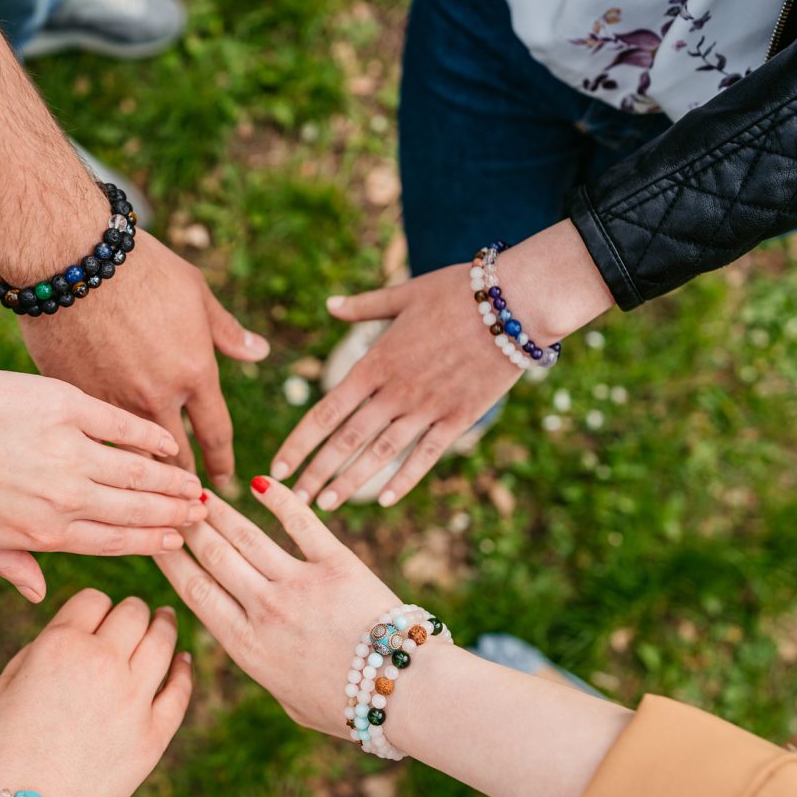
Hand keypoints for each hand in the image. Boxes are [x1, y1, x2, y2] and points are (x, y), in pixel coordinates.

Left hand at [0, 370, 206, 600]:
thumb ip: (13, 566)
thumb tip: (39, 595)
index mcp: (45, 534)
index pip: (113, 543)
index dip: (152, 542)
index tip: (179, 540)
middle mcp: (66, 499)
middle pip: (135, 510)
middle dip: (174, 513)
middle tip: (203, 512)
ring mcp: (69, 453)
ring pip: (137, 472)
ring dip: (171, 480)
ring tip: (196, 483)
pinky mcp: (64, 408)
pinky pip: (120, 425)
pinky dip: (149, 436)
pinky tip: (168, 443)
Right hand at [0, 589, 193, 796]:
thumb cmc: (3, 749)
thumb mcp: (3, 685)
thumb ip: (41, 647)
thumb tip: (74, 631)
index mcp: (61, 646)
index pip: (93, 599)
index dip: (93, 605)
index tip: (94, 614)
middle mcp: (103, 664)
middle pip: (133, 613)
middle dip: (131, 610)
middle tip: (134, 613)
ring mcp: (134, 700)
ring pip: (162, 642)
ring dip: (164, 625)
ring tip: (164, 620)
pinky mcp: (154, 735)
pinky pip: (180, 690)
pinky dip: (183, 669)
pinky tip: (182, 660)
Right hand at [18, 231, 268, 485]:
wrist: (73, 257)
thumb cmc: (142, 267)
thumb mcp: (196, 292)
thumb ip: (226, 330)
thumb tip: (259, 352)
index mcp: (195, 372)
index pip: (217, 433)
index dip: (223, 462)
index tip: (226, 482)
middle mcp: (157, 397)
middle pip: (177, 457)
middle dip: (185, 481)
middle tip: (188, 499)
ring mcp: (113, 402)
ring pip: (133, 457)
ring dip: (143, 477)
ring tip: (148, 494)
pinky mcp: (75, 398)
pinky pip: (94, 437)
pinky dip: (102, 452)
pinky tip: (102, 465)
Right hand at [155, 478, 401, 735]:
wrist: (405, 692)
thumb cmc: (349, 707)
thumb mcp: (291, 703)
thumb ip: (268, 671)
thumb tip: (259, 652)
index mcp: (248, 647)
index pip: (196, 592)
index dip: (171, 560)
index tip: (154, 538)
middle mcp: (265, 611)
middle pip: (213, 556)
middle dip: (187, 525)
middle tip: (171, 501)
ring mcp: (299, 585)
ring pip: (245, 536)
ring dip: (219, 510)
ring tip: (200, 489)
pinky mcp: (337, 565)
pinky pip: (301, 523)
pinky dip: (279, 499)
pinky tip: (260, 482)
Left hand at [271, 265, 519, 509]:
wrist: (518, 301)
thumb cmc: (458, 291)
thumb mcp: (404, 293)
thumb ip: (364, 307)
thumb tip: (329, 305)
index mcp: (376, 363)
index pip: (326, 411)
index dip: (299, 442)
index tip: (278, 465)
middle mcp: (396, 391)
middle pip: (346, 440)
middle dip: (316, 472)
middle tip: (293, 499)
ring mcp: (428, 408)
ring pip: (381, 454)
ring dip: (351, 482)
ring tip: (325, 505)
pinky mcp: (459, 418)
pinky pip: (426, 456)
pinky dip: (404, 480)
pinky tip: (384, 501)